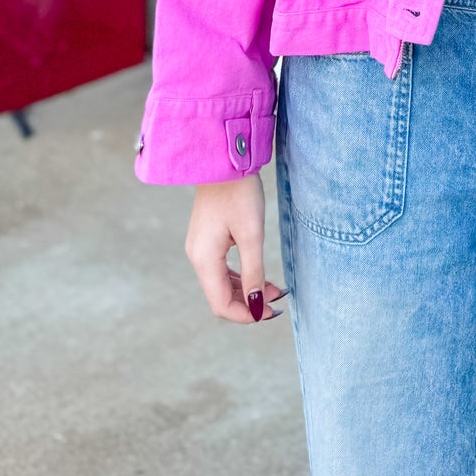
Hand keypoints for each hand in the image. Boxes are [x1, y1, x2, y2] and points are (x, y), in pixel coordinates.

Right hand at [186, 175, 286, 323]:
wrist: (224, 160)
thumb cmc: (240, 193)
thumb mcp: (252, 234)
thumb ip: (253, 272)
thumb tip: (257, 306)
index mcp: (204, 259)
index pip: (221, 304)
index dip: (246, 315)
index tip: (272, 313)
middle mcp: (197, 257)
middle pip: (220, 296)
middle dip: (248, 304)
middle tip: (278, 302)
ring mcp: (200, 247)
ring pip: (221, 283)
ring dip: (246, 291)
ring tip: (275, 290)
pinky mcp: (207, 238)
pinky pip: (220, 268)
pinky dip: (239, 276)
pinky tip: (259, 276)